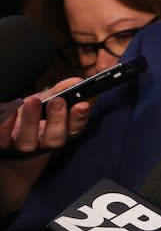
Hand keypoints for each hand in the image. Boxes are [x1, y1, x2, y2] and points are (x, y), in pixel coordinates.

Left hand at [0, 78, 91, 216]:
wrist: (4, 140)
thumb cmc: (28, 118)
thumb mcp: (45, 102)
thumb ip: (60, 91)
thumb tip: (75, 81)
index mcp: (59, 133)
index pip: (74, 129)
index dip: (79, 118)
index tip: (82, 105)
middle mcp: (42, 145)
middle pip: (55, 139)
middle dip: (57, 120)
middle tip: (58, 101)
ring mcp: (22, 149)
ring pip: (29, 142)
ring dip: (32, 121)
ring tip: (33, 102)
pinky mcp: (2, 147)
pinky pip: (2, 139)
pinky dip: (5, 125)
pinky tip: (9, 111)